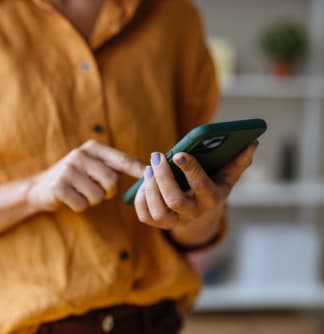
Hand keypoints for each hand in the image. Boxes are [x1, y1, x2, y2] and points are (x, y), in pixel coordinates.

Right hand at [28, 140, 143, 212]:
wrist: (40, 187)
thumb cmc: (75, 178)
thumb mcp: (93, 165)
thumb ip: (116, 165)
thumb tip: (148, 171)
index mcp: (92, 148)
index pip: (122, 160)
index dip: (138, 170)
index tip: (152, 176)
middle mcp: (80, 155)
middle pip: (111, 182)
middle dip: (107, 192)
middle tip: (96, 190)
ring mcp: (68, 170)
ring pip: (97, 196)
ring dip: (92, 200)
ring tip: (80, 192)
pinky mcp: (58, 187)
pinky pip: (82, 205)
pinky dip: (79, 206)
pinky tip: (70, 198)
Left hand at [134, 142, 257, 228]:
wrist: (201, 212)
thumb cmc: (212, 185)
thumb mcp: (226, 175)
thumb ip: (238, 160)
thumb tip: (252, 142)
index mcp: (212, 199)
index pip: (201, 186)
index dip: (190, 170)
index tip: (179, 153)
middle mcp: (194, 213)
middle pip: (175, 201)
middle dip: (164, 177)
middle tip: (157, 156)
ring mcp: (176, 222)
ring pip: (159, 211)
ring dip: (150, 188)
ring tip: (149, 168)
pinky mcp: (159, 224)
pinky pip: (145, 216)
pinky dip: (140, 199)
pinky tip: (143, 183)